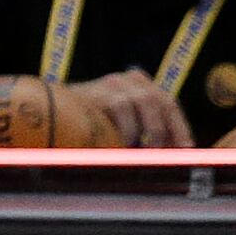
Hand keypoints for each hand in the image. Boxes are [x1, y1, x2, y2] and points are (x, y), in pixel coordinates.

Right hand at [72, 67, 193, 148]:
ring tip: (144, 151)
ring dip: (150, 131)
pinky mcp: (103, 91)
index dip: (180, 127)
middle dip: (169, 130)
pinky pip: (124, 108)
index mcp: (138, 84)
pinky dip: (127, 130)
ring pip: (147, 102)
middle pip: (162, 100)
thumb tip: (168, 155)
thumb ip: (142, 130)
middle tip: (168, 155)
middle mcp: (129, 79)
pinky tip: (121, 143)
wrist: (48, 113)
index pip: (168, 103)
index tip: (187, 149)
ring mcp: (115, 83)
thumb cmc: (88, 125)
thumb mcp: (119, 123)